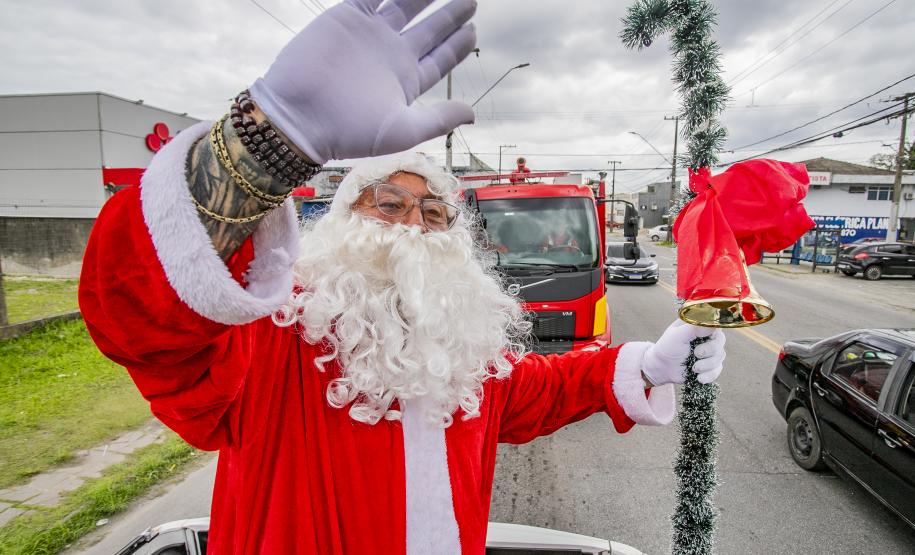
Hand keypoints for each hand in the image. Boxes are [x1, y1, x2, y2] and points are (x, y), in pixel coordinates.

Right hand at [249, 0, 477, 163]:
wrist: (300, 114)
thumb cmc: (349, 132)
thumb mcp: (402, 131)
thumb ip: (439, 119)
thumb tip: (473, 115)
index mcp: (405, 81)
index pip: (439, 59)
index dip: (457, 45)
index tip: (473, 31)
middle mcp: (390, 55)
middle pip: (429, 29)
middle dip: (450, 15)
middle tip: (471, 0)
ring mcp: (370, 34)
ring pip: (405, 5)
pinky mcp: (348, 16)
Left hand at [641, 320, 725, 385]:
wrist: (662, 367)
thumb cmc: (667, 347)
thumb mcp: (677, 335)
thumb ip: (694, 328)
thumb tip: (712, 324)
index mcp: (700, 325)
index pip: (716, 323)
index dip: (712, 333)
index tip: (702, 340)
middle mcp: (708, 337)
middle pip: (720, 341)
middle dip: (709, 351)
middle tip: (696, 354)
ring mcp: (711, 351)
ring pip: (720, 356)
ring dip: (707, 365)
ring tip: (693, 367)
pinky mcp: (711, 365)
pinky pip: (717, 370)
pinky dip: (709, 375)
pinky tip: (699, 378)